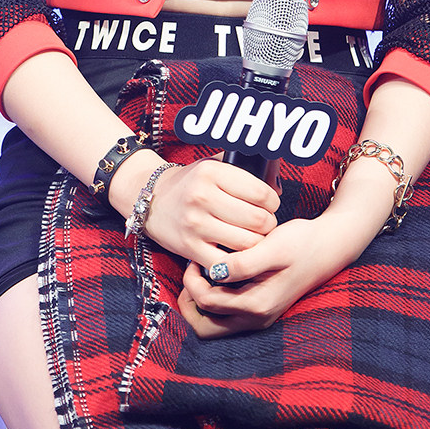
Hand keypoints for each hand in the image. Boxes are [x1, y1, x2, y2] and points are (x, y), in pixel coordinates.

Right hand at [137, 156, 279, 265]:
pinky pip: (227, 263)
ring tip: (253, 237)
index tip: (268, 205)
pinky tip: (237, 253)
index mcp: (211, 172)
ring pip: (247, 243)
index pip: (261, 193)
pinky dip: (238, 262)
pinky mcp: (190, 248)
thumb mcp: (214, 166)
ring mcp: (195, 224)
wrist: (152, 201)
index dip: (273, 202)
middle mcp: (202, 197)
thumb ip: (245, 170)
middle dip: (268, 224)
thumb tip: (277, 186)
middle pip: (258, 220)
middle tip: (263, 224)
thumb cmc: (191, 184)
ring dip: (257, 244)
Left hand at [177, 215, 350, 337]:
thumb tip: (215, 273)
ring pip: (213, 325)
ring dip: (201, 302)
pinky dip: (214, 302)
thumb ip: (244, 262)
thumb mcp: (273, 246)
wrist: (329, 247)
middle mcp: (256, 318)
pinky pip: (226, 318)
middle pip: (204, 327)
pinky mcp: (261, 311)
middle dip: (190, 301)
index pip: (206, 303)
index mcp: (256, 305)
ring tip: (202, 273)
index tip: (197, 257)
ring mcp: (259, 318)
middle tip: (192, 271)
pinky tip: (218, 275)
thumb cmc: (301, 242)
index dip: (192, 280)